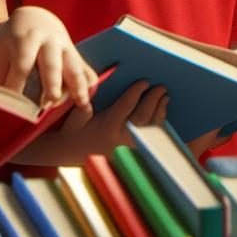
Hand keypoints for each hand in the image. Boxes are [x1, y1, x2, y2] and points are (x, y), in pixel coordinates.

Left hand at [0, 6, 96, 109]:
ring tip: (80, 104)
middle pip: (51, 63)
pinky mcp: (76, 55)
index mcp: (26, 38)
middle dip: (52, 82)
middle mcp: (49, 41)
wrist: (36, 18)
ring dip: (77, 85)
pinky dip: (88, 84)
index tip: (12, 110)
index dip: (16, 86)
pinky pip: (86, 69)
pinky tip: (88, 102)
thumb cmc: (13, 41)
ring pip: (73, 66)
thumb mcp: (0, 52)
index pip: (22, 65)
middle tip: (50, 102)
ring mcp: (66, 47)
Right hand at [15, 80, 167, 165]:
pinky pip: (149, 140)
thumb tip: (90, 91)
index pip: (126, 107)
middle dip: (153, 101)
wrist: (71, 155)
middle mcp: (120, 140)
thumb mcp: (73, 118)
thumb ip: (82, 106)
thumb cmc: (74, 132)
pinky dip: (158, 127)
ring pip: (149, 131)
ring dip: (159, 113)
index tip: (145, 81)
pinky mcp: (131, 153)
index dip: (136, 92)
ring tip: (166, 98)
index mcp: (107, 128)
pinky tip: (162, 114)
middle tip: (162, 87)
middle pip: (142, 119)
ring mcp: (128, 149)